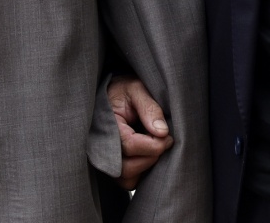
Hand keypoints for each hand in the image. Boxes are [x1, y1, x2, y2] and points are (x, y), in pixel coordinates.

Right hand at [108, 75, 173, 190]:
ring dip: (146, 166)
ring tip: (156, 147)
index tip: (168, 136)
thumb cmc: (123, 90)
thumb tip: (163, 132)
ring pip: (126, 178)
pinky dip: (140, 172)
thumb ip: (150, 108)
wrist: (111, 93)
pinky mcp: (112, 166)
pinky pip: (127, 181)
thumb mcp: (137, 89)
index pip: (130, 145)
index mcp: (106, 126)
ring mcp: (105, 159)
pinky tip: (148, 154)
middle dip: (151, 157)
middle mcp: (101, 147)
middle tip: (165, 141)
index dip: (153, 144)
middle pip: (127, 167)